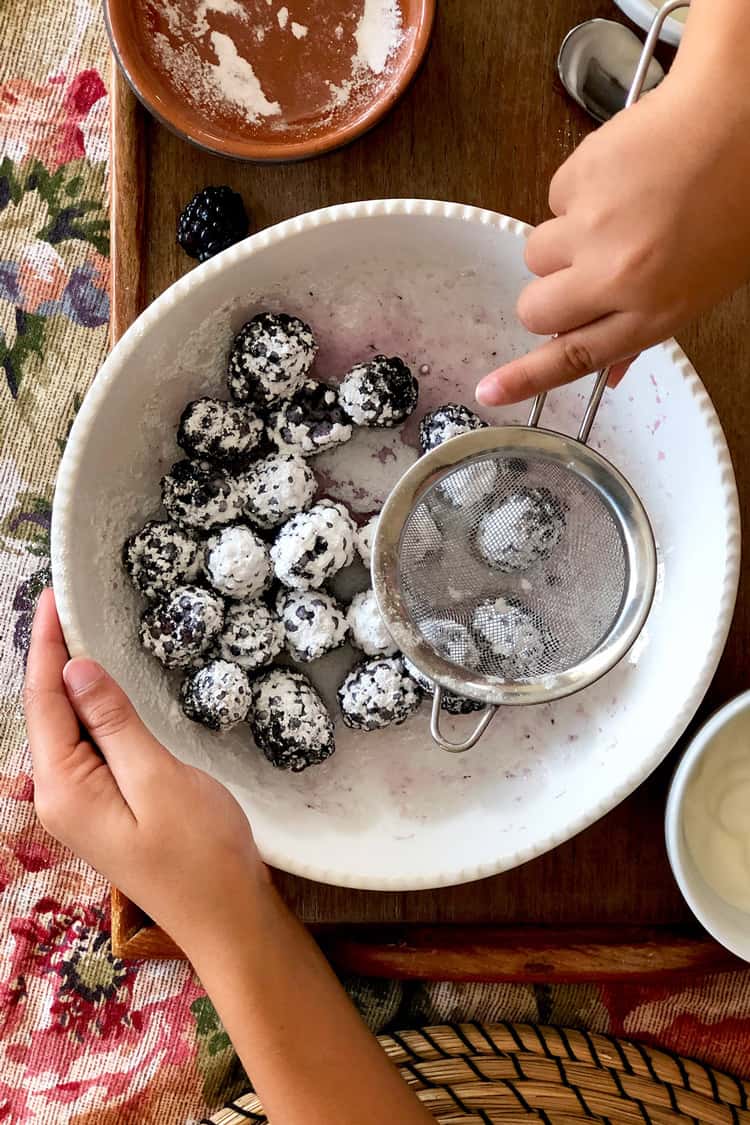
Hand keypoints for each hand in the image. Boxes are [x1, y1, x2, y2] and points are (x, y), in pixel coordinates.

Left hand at [24, 589, 268, 949]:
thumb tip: (75, 669)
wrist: (226, 917)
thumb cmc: (201, 853)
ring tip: (81, 629)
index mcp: (64, 788)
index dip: (48, 644)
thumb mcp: (158, 779)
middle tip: (66, 601)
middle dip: (54, 656)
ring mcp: (79, 804)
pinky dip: (93, 710)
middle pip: (47, 711)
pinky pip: (86, 746)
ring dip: (72, 681)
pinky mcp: (102, 806)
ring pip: (66, 728)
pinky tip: (106, 689)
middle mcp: (58, 796)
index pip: (44, 700)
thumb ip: (113, 723)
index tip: (52, 595)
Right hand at [477, 66, 749, 405]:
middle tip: (578, 274)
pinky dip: (578, 193)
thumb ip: (647, 324)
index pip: (572, 358)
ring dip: (562, 242)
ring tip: (612, 214)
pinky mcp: (578, 179)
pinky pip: (553, 201)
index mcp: (654, 310)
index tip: (489, 391)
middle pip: (535, 310)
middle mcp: (617, 275)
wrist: (742, 113)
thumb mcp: (705, 284)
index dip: (525, 378)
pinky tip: (619, 177)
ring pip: (536, 254)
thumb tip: (612, 366)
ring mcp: (593, 227)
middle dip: (547, 297)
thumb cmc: (739, 196)